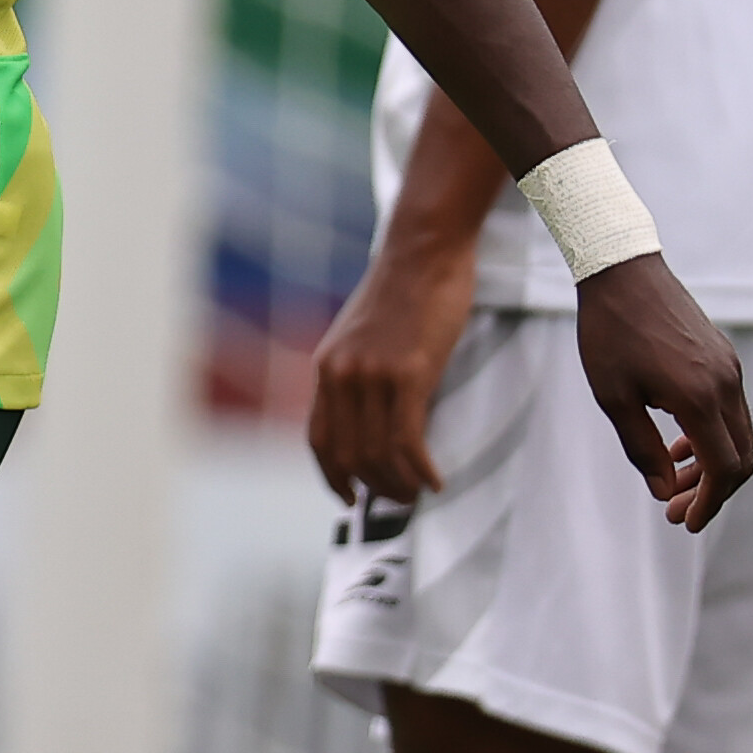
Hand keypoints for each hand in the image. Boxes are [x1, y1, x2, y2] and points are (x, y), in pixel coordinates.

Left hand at [307, 219, 480, 504]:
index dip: (332, 475)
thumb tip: (370, 418)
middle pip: (347, 454)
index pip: (318, 438)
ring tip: (418, 494)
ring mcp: (371, 374)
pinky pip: (406, 439)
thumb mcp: (363, 335)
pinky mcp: (407, 373)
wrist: (422, 251)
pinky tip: (435, 480)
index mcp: (325, 367)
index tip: (348, 498)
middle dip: (373, 487)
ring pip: (377, 453)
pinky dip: (419, 469)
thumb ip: (358, 373)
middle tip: (399, 501)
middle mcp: (340, 374)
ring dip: (398, 484)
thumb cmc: (403, 290)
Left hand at [570, 254, 752, 531]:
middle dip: (713, 491)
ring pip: (738, 433)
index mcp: (701, 398)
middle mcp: (726, 383)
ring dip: (712, 465)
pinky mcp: (723, 355)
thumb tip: (664, 493)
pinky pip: (731, 409)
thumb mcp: (613, 397)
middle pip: (741, 457)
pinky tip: (679, 444)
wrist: (621, 270)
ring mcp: (729, 367)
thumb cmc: (609, 332)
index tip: (687, 523)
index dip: (711, 503)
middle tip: (677, 511)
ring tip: (674, 481)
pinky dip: (712, 435)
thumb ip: (642, 449)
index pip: (726, 469)